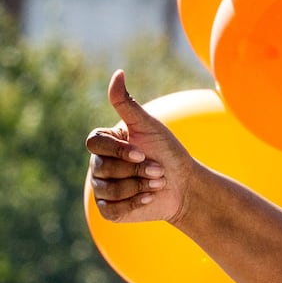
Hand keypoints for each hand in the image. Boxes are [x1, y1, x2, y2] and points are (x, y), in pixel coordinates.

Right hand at [86, 71, 195, 223]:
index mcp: (105, 144)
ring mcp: (102, 188)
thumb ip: (127, 103)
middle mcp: (99, 165)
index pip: (94, 144)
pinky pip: (111, 208)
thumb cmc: (168, 152)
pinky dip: (134, 203)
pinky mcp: (111, 210)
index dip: (118, 151)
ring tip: (158, 183)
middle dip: (136, 170)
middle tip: (158, 170)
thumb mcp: (149, 126)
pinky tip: (149, 198)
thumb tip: (118, 73)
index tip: (142, 153)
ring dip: (139, 186)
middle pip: (102, 168)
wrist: (185, 184)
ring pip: (107, 189)